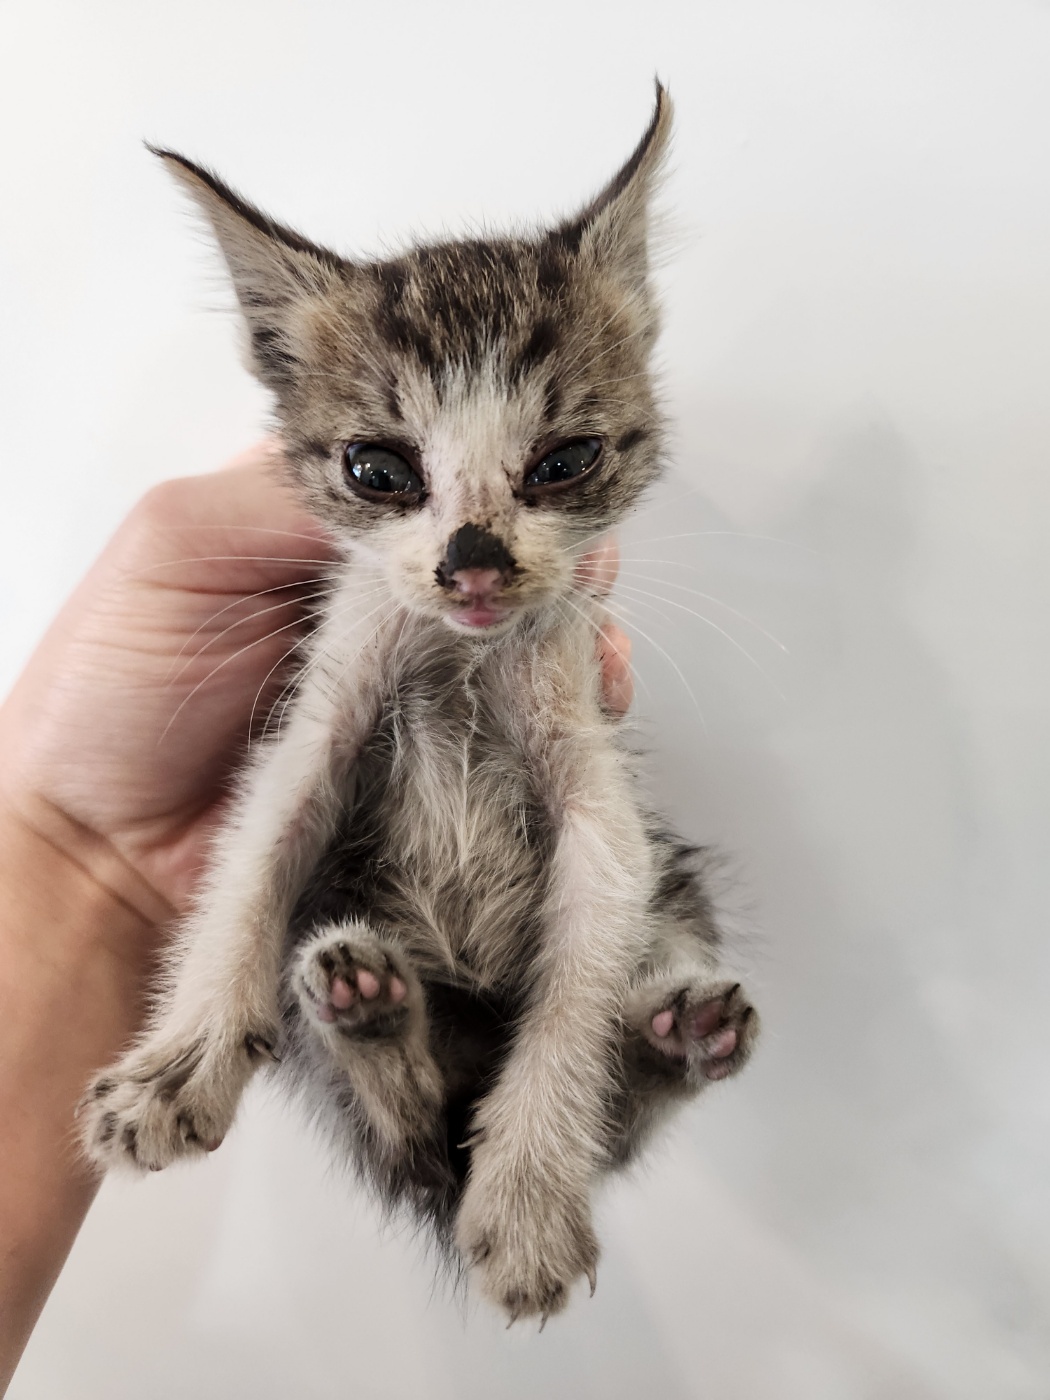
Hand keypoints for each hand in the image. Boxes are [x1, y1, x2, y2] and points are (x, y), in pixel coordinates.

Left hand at [0, 442, 631, 918]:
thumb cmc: (113, 689)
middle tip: (577, 572)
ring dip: (568, 637)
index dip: (487, 473)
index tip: (536, 484)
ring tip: (593, 651)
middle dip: (546, 558)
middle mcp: (375, 597)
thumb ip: (295, 498)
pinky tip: (588, 705)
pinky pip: (511, 727)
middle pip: (486, 558)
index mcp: (319, 526)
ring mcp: (407, 680)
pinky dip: (560, 713)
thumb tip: (427, 486)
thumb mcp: (180, 545)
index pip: (428, 476)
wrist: (106, 856)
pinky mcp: (429, 758)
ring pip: (515, 639)